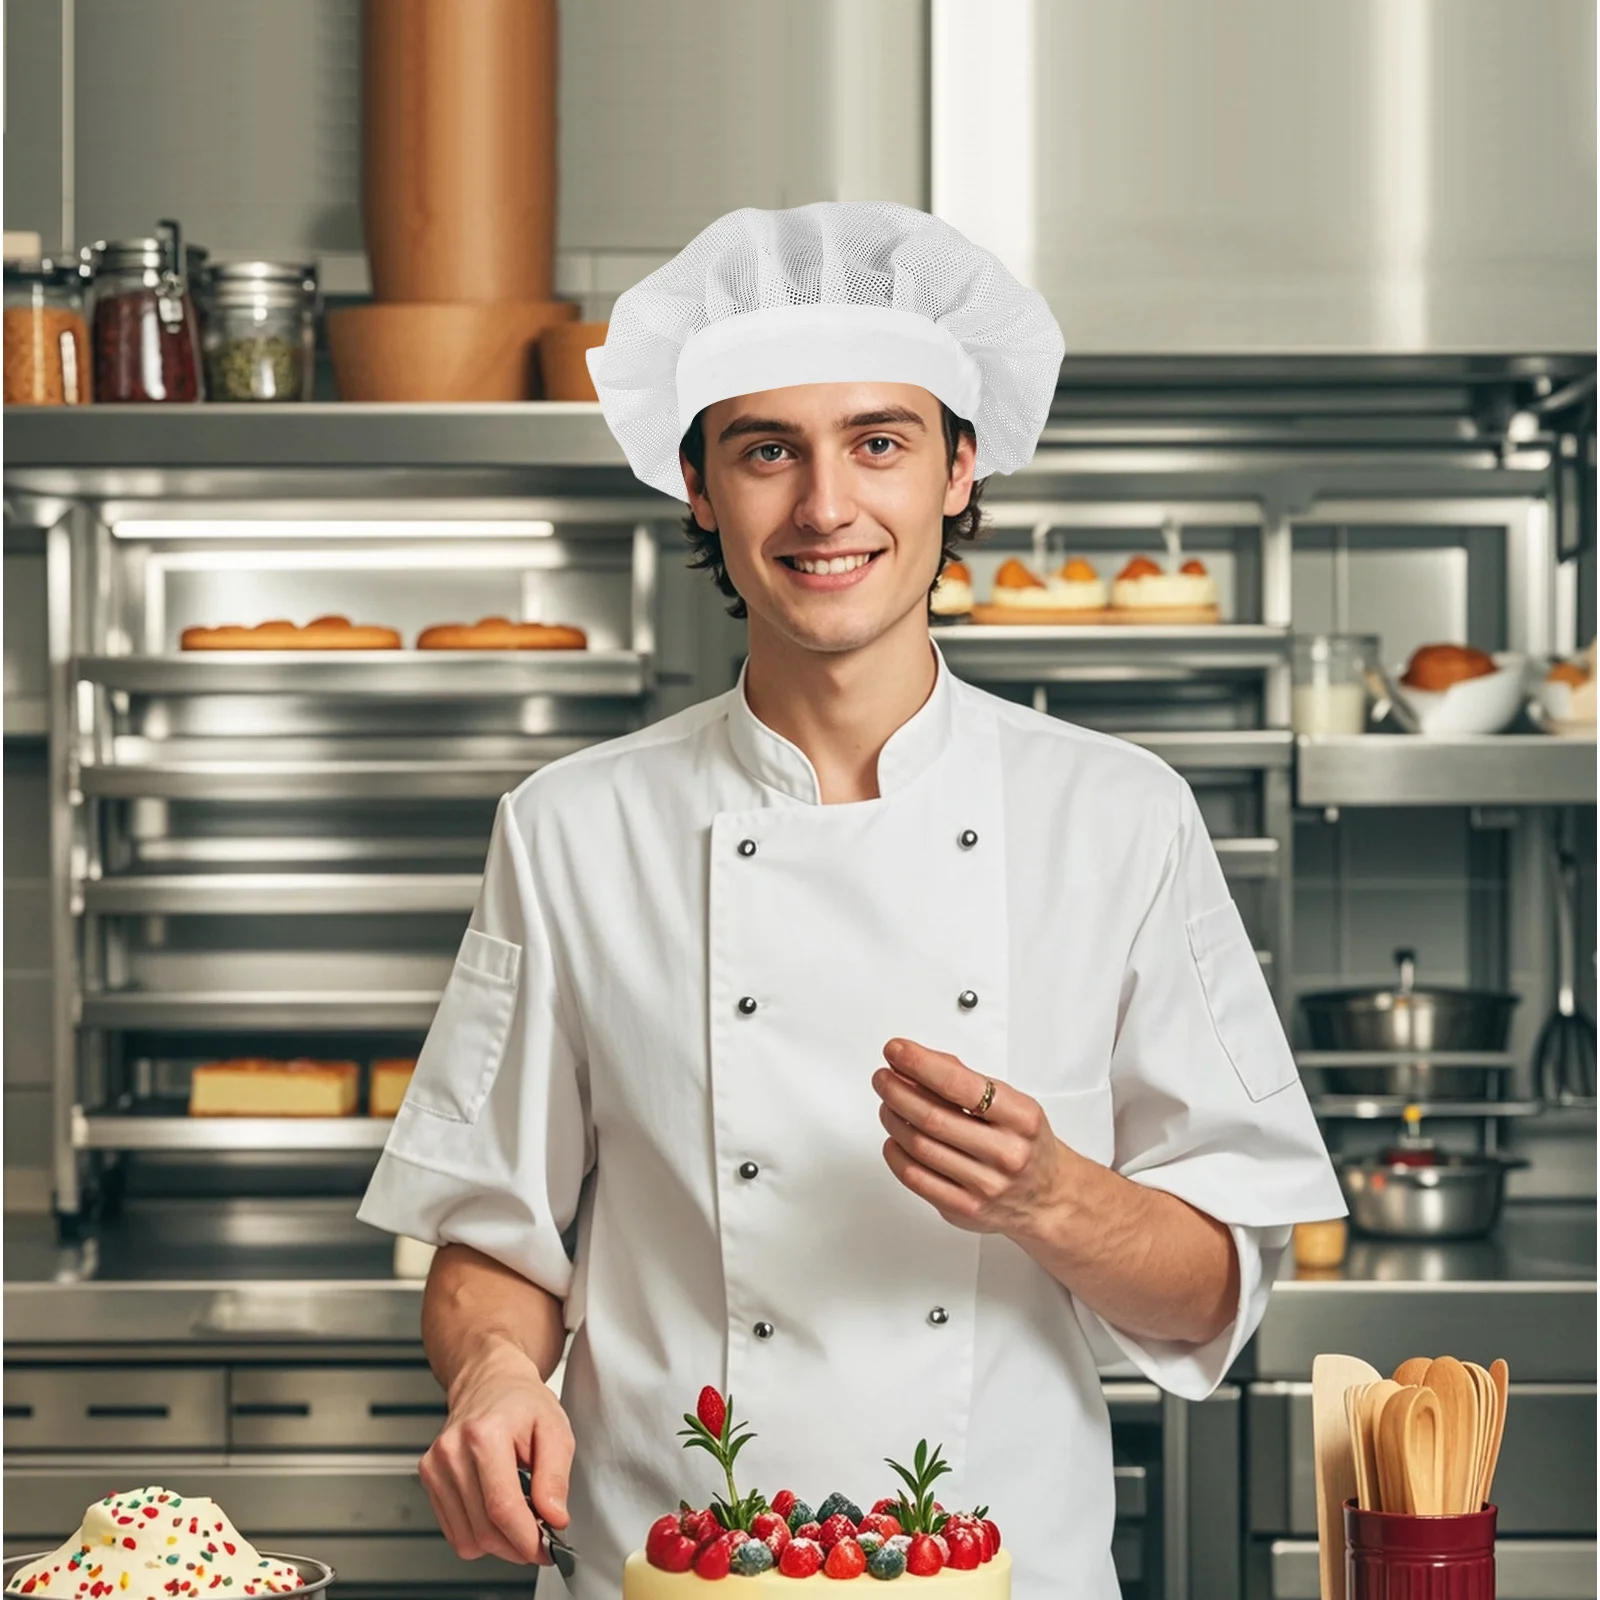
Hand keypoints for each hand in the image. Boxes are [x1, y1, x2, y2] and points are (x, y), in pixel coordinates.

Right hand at [419, 1339, 573, 1565]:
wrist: (491, 1382)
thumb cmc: (523, 1402)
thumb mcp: (555, 1429)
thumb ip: (556, 1477)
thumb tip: (554, 1518)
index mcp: (484, 1435)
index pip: (502, 1508)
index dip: (527, 1539)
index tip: (547, 1548)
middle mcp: (452, 1451)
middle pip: (484, 1529)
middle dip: (517, 1545)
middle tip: (541, 1537)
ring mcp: (435, 1466)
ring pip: (467, 1538)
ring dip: (499, 1543)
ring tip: (520, 1519)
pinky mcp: (429, 1479)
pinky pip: (455, 1531)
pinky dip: (479, 1534)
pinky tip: (497, 1512)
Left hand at [873, 1037, 1070, 1240]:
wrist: (1048, 1196)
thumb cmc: (1025, 1143)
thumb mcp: (1011, 1103)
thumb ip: (966, 1081)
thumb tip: (917, 1062)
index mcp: (1020, 1118)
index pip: (960, 1085)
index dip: (920, 1064)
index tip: (897, 1051)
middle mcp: (1005, 1153)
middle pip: (932, 1117)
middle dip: (897, 1091)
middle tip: (883, 1077)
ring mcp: (984, 1185)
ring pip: (919, 1146)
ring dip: (893, 1118)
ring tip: (888, 1103)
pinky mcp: (964, 1208)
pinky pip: (915, 1178)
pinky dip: (895, 1153)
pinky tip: (894, 1138)